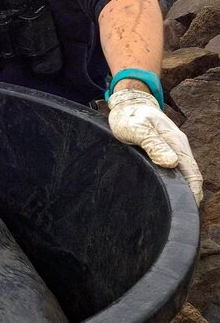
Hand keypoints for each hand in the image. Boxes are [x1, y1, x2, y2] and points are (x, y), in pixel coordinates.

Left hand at [107, 89, 202, 205]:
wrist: (129, 104)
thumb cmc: (131, 116)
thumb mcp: (137, 128)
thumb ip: (153, 144)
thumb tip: (171, 163)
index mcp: (175, 143)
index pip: (191, 173)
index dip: (192, 193)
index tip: (187, 210)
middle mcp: (178, 148)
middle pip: (191, 177)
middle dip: (190, 197)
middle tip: (180, 218)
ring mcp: (173, 150)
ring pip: (183, 175)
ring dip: (183, 191)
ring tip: (175, 211)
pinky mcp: (165, 152)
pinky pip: (175, 171)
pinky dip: (175, 183)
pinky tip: (168, 195)